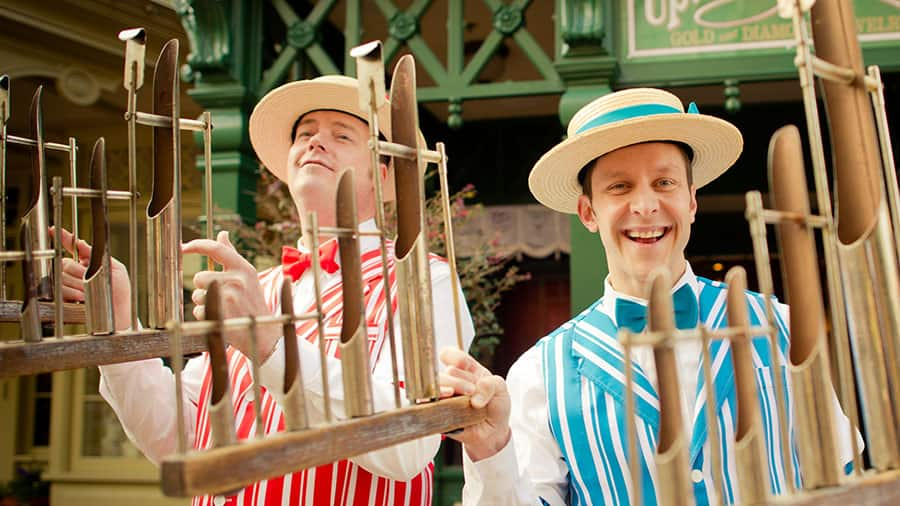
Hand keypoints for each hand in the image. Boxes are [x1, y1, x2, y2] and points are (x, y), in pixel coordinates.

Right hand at [52, 227, 132, 330]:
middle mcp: (74, 272)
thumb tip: (80, 241)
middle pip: (65, 264)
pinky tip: (83, 297)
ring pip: (62, 277)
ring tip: (90, 292)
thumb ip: (96, 255)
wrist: (118, 311)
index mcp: (87, 261)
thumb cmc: (119, 291)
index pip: (71, 246)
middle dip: (79, 272)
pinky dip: (72, 293)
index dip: (62, 238)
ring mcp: (67, 285)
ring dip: (78, 284)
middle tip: (91, 280)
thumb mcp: (114, 268)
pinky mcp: (63, 298)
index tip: (53, 230)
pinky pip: (60, 290)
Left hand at [182, 231, 279, 360]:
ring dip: (205, 303)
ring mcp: (229, 296)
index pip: (216, 249)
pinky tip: (221, 318)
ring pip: (197, 295)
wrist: (265, 334)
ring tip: (223, 309)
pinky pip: (198, 311)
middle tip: (220, 296)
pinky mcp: (221, 313)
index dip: (196, 245)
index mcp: (244, 268)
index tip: (182, 247)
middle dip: (203, 288)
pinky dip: (205, 316)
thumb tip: (222, 233)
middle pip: (200, 277)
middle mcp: (237, 279)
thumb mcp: (248, 277)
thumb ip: (232, 255)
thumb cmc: (253, 304)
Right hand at [439, 347, 511, 461]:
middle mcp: (452, 381)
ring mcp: (443, 396)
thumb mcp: (500, 388)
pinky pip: (428, 404)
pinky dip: (433, 401)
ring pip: (434, 386)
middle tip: (471, 390)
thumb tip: (475, 395)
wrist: (493, 432)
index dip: (452, 356)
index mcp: (465, 370)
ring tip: (456, 395)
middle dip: (457, 380)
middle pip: (444, 372)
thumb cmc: (495, 406)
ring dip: (446, 389)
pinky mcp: (437, 412)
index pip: (449, 355)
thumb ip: (490, 384)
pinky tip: (443, 402)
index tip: (462, 363)